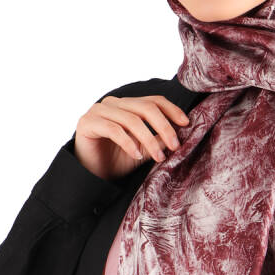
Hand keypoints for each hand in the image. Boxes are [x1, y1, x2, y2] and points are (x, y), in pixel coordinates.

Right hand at [73, 94, 189, 180]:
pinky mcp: (88, 123)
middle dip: (164, 127)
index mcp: (126, 105)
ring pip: (131, 120)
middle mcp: (112, 104)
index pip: (153, 100)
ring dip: (149, 140)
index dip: (172, 110)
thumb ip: (158, 139)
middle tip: (175, 145)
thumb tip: (181, 132)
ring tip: (159, 157)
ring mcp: (98, 111)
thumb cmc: (116, 161)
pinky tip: (137, 156)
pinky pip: (114, 130)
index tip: (186, 124)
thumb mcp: (143, 149)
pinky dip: (129, 143)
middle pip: (145, 108)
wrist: (91, 174)